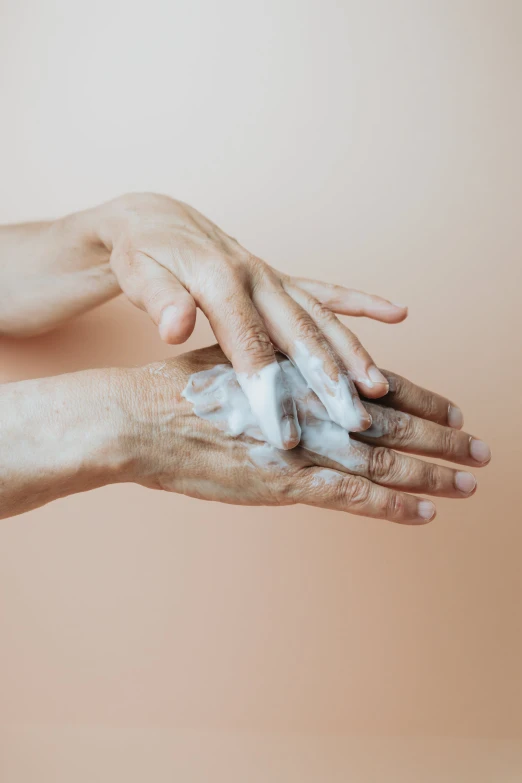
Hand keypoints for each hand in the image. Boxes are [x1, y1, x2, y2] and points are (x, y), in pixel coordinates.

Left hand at [93, 193, 406, 446]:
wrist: (157, 219)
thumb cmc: (144, 254)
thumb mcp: (138, 274)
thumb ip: (160, 301)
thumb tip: (176, 328)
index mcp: (219, 280)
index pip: (248, 342)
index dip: (268, 389)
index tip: (284, 432)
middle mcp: (255, 276)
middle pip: (298, 333)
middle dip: (327, 379)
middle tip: (354, 419)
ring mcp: (272, 277)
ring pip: (320, 317)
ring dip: (351, 353)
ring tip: (378, 389)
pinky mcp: (280, 278)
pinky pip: (327, 291)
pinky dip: (362, 303)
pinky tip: (396, 314)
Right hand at [124, 345, 490, 524]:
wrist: (142, 416)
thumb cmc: (183, 388)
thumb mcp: (240, 361)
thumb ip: (282, 372)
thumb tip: (306, 377)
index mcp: (307, 371)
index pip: (382, 386)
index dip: (424, 399)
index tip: (454, 412)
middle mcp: (313, 404)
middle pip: (396, 423)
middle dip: (444, 439)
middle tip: (483, 451)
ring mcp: (303, 445)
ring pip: (385, 460)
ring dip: (432, 474)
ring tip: (470, 483)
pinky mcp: (285, 482)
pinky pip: (352, 497)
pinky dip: (391, 506)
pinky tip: (424, 513)